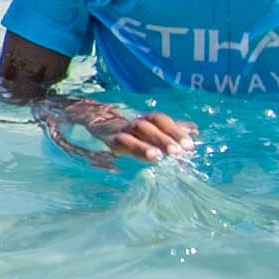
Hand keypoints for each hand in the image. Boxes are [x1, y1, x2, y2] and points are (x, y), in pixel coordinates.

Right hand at [42, 90, 196, 165]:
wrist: (84, 117)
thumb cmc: (122, 129)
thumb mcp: (146, 128)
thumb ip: (169, 129)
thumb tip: (195, 129)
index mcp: (142, 119)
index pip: (161, 120)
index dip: (175, 130)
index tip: (190, 145)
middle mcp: (129, 122)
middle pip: (148, 125)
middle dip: (164, 138)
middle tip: (178, 152)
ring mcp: (115, 130)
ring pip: (132, 134)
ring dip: (146, 145)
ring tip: (159, 157)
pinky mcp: (105, 140)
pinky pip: (117, 143)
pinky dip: (127, 150)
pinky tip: (133, 160)